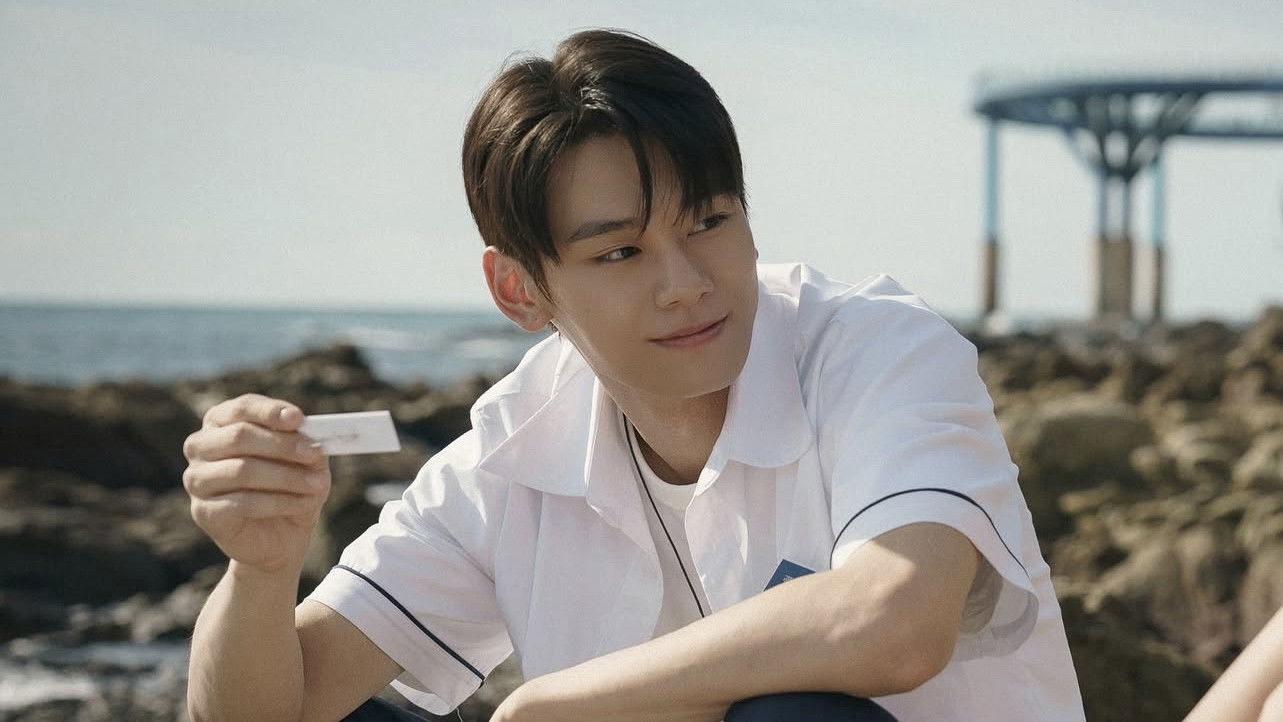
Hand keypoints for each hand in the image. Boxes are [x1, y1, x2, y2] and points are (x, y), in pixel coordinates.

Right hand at [182, 393, 330, 574]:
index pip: (242, 407)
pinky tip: (304, 504)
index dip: (270, 411)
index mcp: (222, 422)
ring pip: (242, 470)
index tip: (298, 419)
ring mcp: (197, 479)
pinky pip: (243, 502)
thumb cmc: (291, 485)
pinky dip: (280, 502)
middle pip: (239, 436)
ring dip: (286, 476)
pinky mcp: (203, 511)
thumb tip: (309, 432)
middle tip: (314, 454)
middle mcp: (201, 446)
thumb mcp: (305, 459)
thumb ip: (305, 442)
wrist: (281, 536)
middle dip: (282, 445)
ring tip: (317, 485)